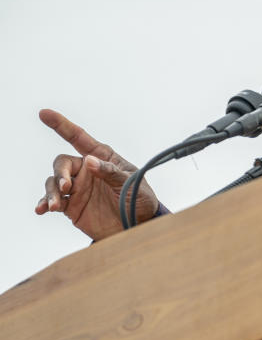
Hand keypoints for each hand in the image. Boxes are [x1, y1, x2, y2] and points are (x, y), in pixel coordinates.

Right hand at [35, 109, 158, 240]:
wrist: (139, 226)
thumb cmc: (140, 199)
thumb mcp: (131, 183)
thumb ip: (111, 172)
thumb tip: (89, 161)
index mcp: (103, 158)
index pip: (79, 138)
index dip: (61, 125)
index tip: (44, 113)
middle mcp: (87, 170)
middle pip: (62, 163)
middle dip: (60, 173)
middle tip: (67, 186)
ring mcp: (78, 188)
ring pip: (53, 182)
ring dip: (51, 192)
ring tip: (54, 205)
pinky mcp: (71, 205)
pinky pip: (52, 201)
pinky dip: (44, 203)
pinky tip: (42, 209)